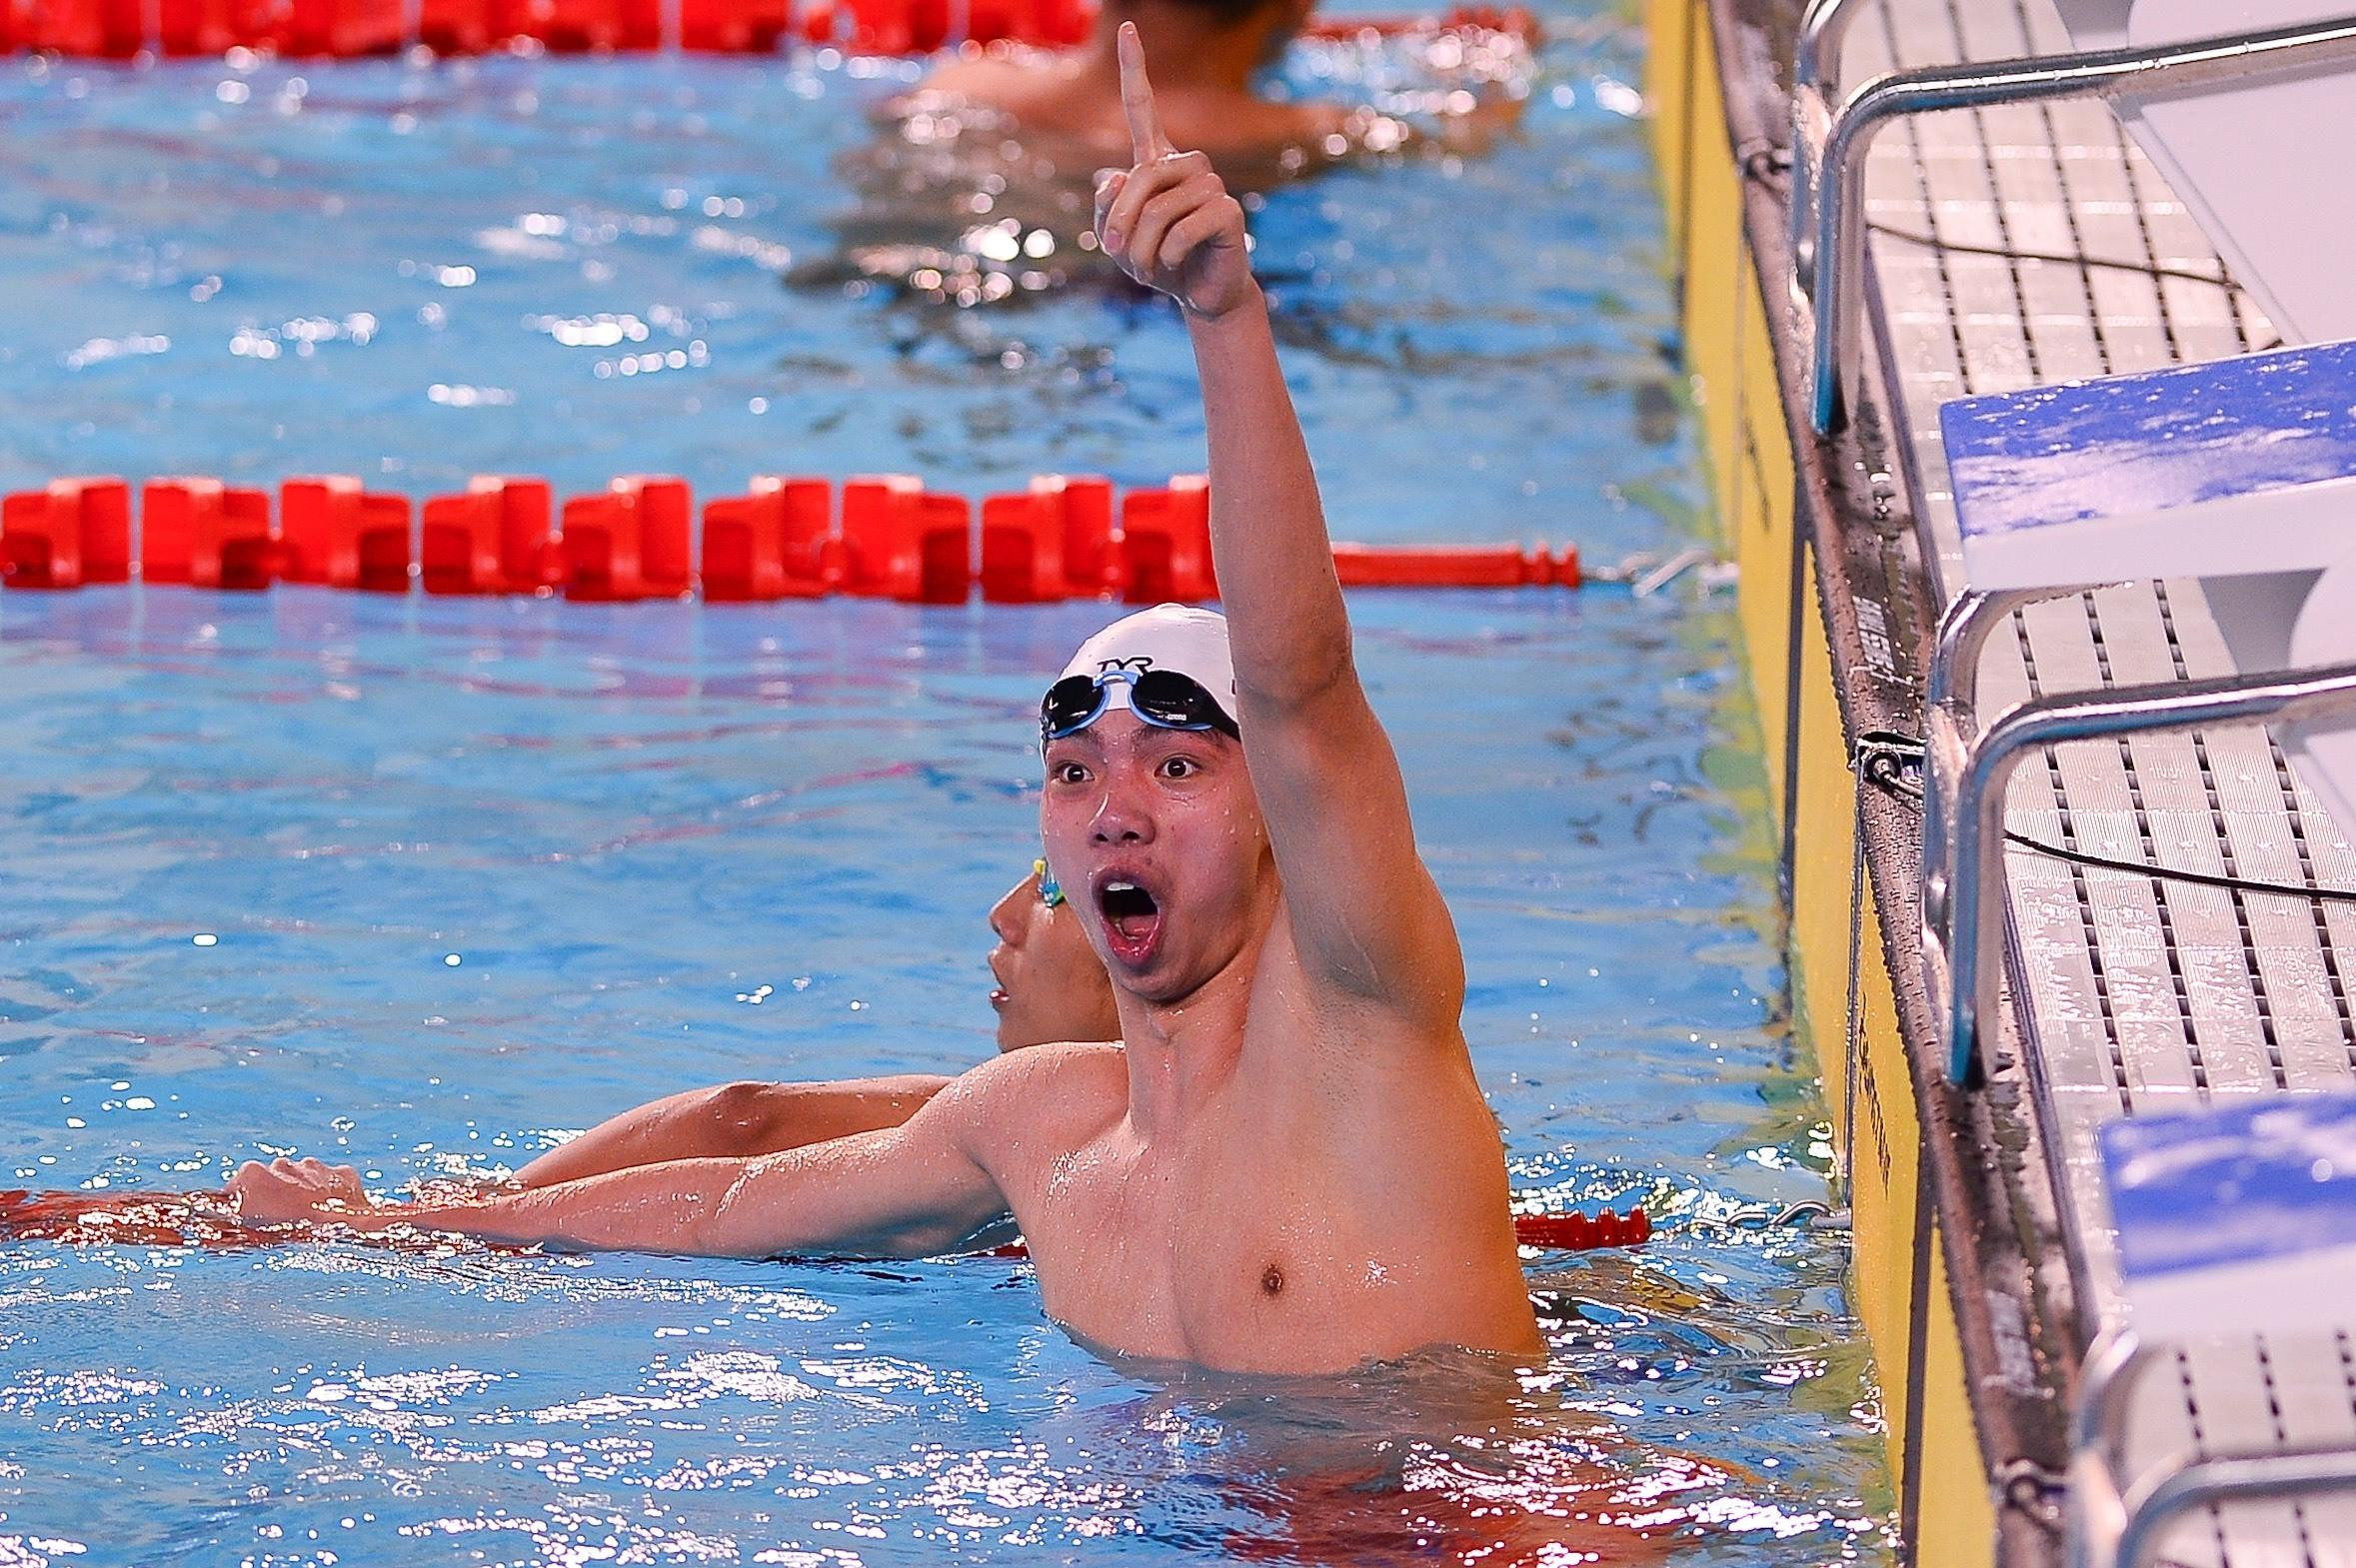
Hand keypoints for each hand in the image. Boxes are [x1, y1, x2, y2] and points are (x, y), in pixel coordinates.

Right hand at [226, 1156, 370, 1226]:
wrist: (348, 1227)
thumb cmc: (293, 1234)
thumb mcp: (251, 1236)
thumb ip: (225, 1231)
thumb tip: (202, 1238)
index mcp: (252, 1175)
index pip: (239, 1188)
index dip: (245, 1205)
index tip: (251, 1219)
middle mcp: (282, 1165)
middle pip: (272, 1182)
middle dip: (275, 1198)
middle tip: (281, 1222)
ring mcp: (314, 1166)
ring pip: (303, 1181)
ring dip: (303, 1196)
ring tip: (308, 1221)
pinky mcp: (341, 1172)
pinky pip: (333, 1183)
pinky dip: (332, 1196)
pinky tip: (333, 1214)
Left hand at [1092, 22, 1253, 318]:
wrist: (1200, 295)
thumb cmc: (1158, 262)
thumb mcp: (1118, 239)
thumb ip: (1106, 209)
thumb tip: (1111, 177)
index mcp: (1158, 160)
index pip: (1143, 108)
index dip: (1135, 69)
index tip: (1128, 29)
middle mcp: (1187, 163)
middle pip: (1139, 179)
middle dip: (1120, 223)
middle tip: (1118, 254)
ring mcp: (1211, 184)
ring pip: (1158, 209)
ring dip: (1143, 248)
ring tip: (1149, 267)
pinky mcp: (1229, 210)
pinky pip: (1183, 229)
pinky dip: (1168, 256)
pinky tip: (1174, 265)